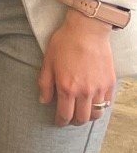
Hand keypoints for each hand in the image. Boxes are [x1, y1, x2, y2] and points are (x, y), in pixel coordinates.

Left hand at [39, 10, 119, 125]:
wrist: (87, 31)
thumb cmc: (64, 44)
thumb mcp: (47, 62)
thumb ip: (45, 84)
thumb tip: (43, 101)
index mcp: (67, 88)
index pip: (64, 114)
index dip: (60, 121)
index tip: (58, 122)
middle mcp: (84, 92)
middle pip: (82, 118)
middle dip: (74, 122)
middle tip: (69, 118)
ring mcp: (99, 88)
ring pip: (96, 114)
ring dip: (88, 116)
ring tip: (82, 112)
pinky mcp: (109, 83)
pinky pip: (107, 103)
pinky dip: (100, 107)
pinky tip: (93, 102)